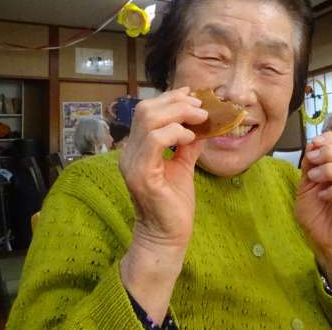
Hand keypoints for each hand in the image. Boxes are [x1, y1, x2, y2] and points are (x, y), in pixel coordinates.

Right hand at [119, 87, 207, 252]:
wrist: (167, 236)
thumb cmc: (173, 204)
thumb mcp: (184, 165)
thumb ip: (188, 143)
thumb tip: (203, 122)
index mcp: (137, 148)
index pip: (146, 110)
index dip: (170, 97)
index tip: (193, 95)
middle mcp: (129, 152)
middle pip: (145, 109)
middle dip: (176, 102)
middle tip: (201, 107)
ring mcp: (132, 162)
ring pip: (149, 120)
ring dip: (179, 114)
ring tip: (200, 118)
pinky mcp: (142, 174)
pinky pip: (155, 140)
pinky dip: (175, 133)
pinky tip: (189, 137)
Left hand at [295, 132, 331, 287]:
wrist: (316, 236)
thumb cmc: (313, 209)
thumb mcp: (305, 182)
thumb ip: (310, 164)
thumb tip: (313, 143)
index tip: (315, 143)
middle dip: (330, 152)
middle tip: (312, 160)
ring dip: (331, 169)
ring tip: (314, 178)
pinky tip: (322, 195)